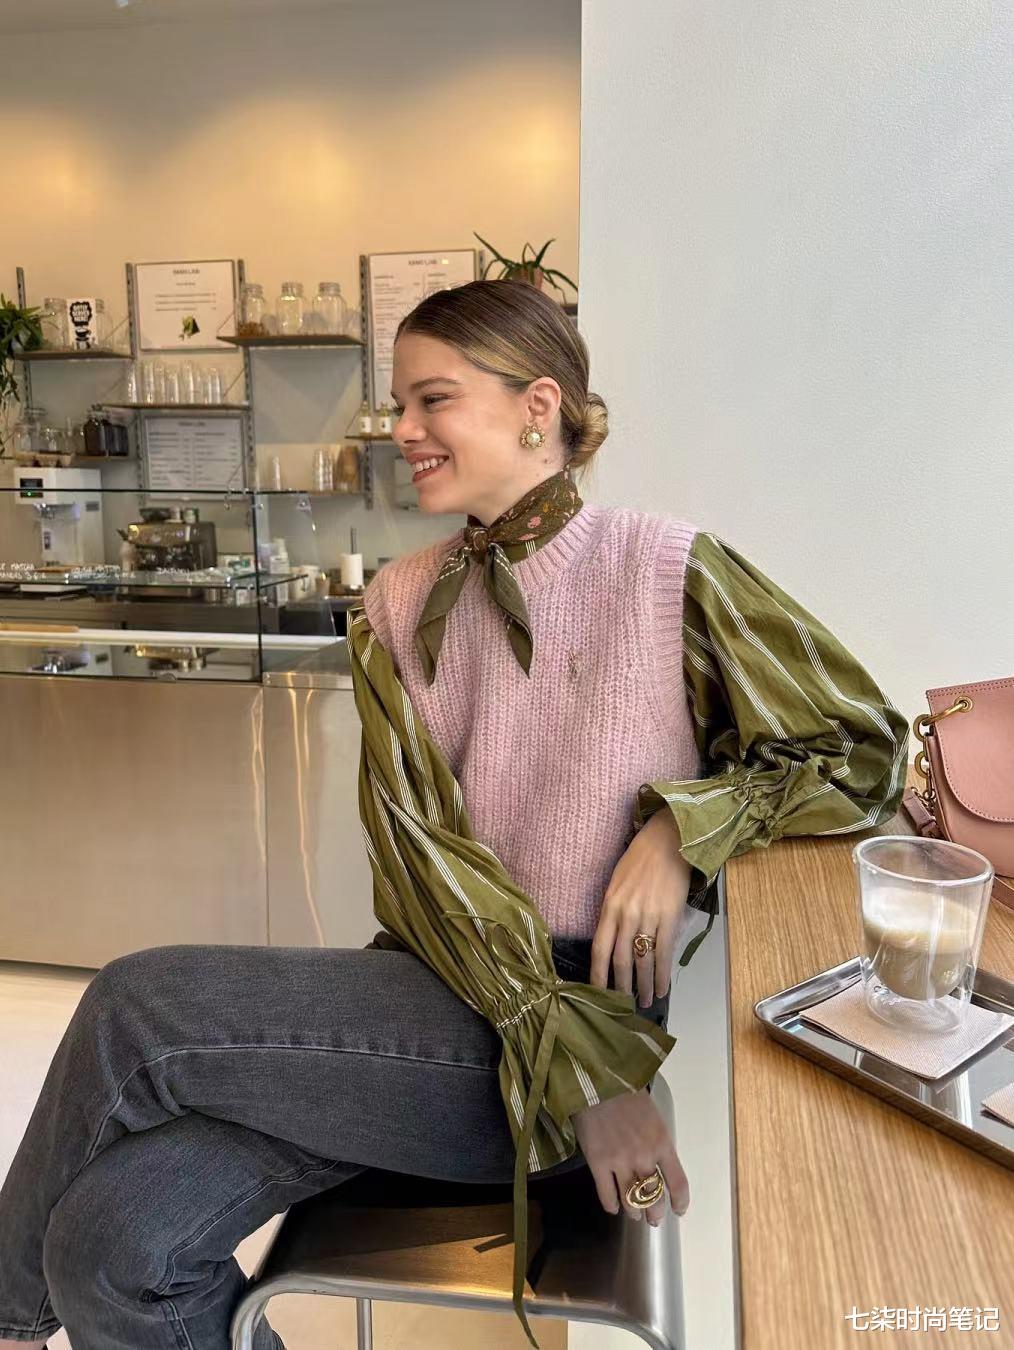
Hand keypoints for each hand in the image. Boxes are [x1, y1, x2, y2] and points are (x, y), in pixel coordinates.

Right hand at [572, 1086, 689, 1224]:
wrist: (598, 1081)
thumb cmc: (627, 1093)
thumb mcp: (653, 1116)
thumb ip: (657, 1142)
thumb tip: (658, 1166)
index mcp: (662, 1143)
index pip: (678, 1183)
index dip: (680, 1202)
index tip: (679, 1210)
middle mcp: (643, 1156)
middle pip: (653, 1197)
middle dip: (655, 1213)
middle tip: (653, 1218)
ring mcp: (619, 1161)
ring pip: (631, 1201)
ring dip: (634, 1212)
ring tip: (634, 1214)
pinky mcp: (597, 1163)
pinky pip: (607, 1195)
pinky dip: (612, 1205)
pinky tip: (614, 1206)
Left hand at [590, 809, 690, 1007]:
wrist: (669, 840)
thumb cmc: (640, 859)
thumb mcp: (616, 883)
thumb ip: (613, 911)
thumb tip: (615, 940)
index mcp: (609, 905)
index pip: (599, 948)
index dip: (597, 974)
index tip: (597, 992)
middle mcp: (626, 914)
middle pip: (621, 960)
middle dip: (621, 987)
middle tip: (623, 1005)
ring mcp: (649, 917)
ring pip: (644, 960)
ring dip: (643, 985)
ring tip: (644, 1001)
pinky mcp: (670, 917)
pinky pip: (664, 952)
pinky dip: (662, 974)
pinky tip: (661, 988)